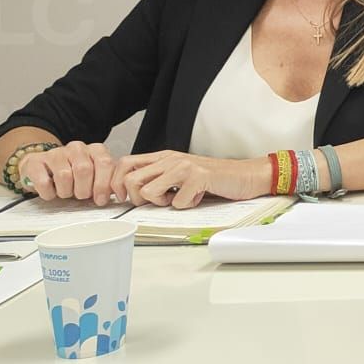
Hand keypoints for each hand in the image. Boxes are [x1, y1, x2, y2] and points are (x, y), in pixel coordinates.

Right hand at [15, 141, 122, 203]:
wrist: (43, 166)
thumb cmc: (73, 174)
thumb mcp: (94, 177)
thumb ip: (106, 182)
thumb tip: (117, 193)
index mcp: (95, 150)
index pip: (105, 163)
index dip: (103, 185)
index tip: (101, 200)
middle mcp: (76, 148)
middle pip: (84, 170)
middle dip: (83, 190)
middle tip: (80, 196)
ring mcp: (55, 153)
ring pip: (64, 176)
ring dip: (66, 192)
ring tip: (65, 192)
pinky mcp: (35, 162)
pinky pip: (43, 182)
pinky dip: (49, 193)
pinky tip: (51, 191)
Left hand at [118, 152, 269, 207]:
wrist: (245, 174)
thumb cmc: (213, 179)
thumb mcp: (179, 174)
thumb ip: (158, 178)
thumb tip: (130, 194)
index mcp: (163, 157)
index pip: (124, 164)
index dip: (117, 184)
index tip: (127, 199)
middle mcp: (170, 159)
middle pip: (129, 180)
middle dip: (138, 199)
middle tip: (157, 201)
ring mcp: (184, 166)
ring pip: (148, 192)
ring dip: (161, 203)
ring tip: (178, 198)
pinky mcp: (199, 177)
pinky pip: (177, 202)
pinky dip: (186, 206)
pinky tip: (197, 197)